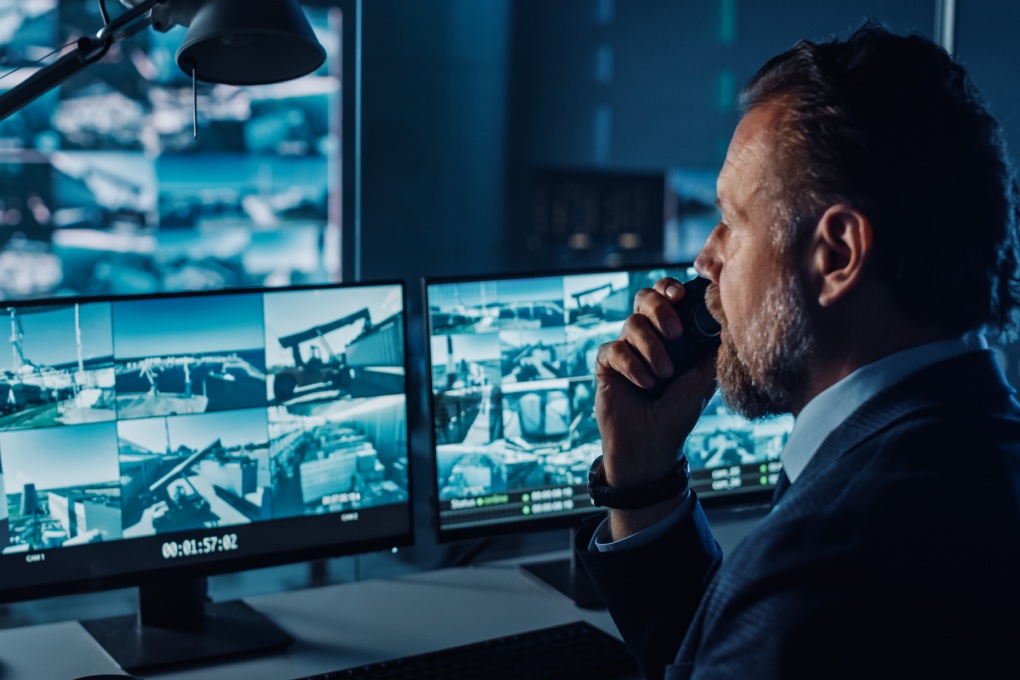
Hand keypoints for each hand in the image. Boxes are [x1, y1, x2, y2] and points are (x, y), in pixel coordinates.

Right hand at [594, 277, 717, 490]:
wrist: (652, 445)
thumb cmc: (679, 413)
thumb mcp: (703, 378)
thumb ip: (712, 348)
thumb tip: (727, 319)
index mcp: (670, 334)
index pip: (666, 295)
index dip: (670, 287)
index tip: (681, 294)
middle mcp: (646, 336)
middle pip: (644, 298)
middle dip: (660, 309)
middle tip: (675, 333)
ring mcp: (625, 349)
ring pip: (631, 324)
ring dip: (651, 347)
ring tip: (664, 374)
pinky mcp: (606, 366)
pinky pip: (613, 350)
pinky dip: (632, 365)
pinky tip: (645, 384)